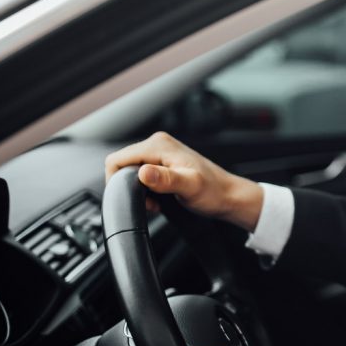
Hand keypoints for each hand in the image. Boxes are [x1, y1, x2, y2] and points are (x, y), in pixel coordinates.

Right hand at [105, 131, 262, 230]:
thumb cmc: (214, 192)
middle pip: (122, 165)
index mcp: (158, 145)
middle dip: (128, 186)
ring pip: (130, 171)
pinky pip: (141, 174)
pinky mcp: (162, 163)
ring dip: (138, 189)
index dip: (118, 181)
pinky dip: (145, 189)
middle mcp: (157, 144)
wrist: (229, 195)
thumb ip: (165, 179)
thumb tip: (143, 173)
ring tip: (157, 200)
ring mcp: (160, 153)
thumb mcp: (189, 187)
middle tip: (152, 201)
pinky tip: (160, 197)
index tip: (138, 196)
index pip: (116, 159)